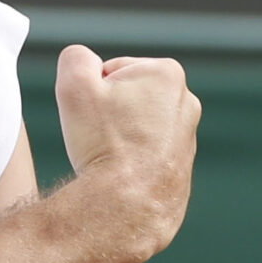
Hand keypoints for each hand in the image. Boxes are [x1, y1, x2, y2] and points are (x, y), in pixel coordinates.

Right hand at [53, 45, 198, 258]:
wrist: (130, 204)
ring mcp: (187, 135)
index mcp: (167, 73)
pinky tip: (121, 173)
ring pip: (134, 126)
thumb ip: (75, 58)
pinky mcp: (181, 164)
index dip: (92, 92)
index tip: (93, 115)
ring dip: (117, 137)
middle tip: (98, 136)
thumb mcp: (74, 86)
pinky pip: (145, 154)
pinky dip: (130, 160)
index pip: (111, 71)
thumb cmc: (105, 145)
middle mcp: (185, 101)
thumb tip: (83, 60)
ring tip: (109, 157)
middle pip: (126, 96)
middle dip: (107, 112)